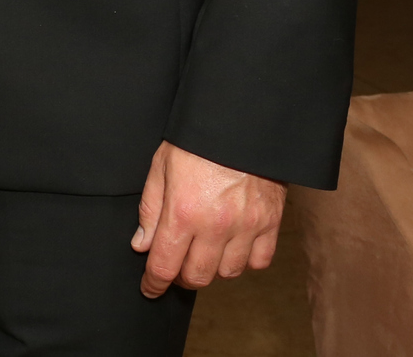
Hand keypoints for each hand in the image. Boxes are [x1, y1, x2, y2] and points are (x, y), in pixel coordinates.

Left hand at [132, 141, 284, 296]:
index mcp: (183, 211)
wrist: (241, 123)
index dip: (154, 283)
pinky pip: (259, 261)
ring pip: (228, 273)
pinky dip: (245, 262)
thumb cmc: (196, 141)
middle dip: (181, 277)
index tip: (150, 289)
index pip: (165, 264)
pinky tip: (233, 247)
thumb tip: (142, 244)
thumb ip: (150, 208)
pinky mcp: (270, 223)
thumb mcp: (161, 165)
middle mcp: (215, 225)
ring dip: (213, 269)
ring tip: (204, 253)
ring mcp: (246, 226)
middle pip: (197, 276)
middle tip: (176, 266)